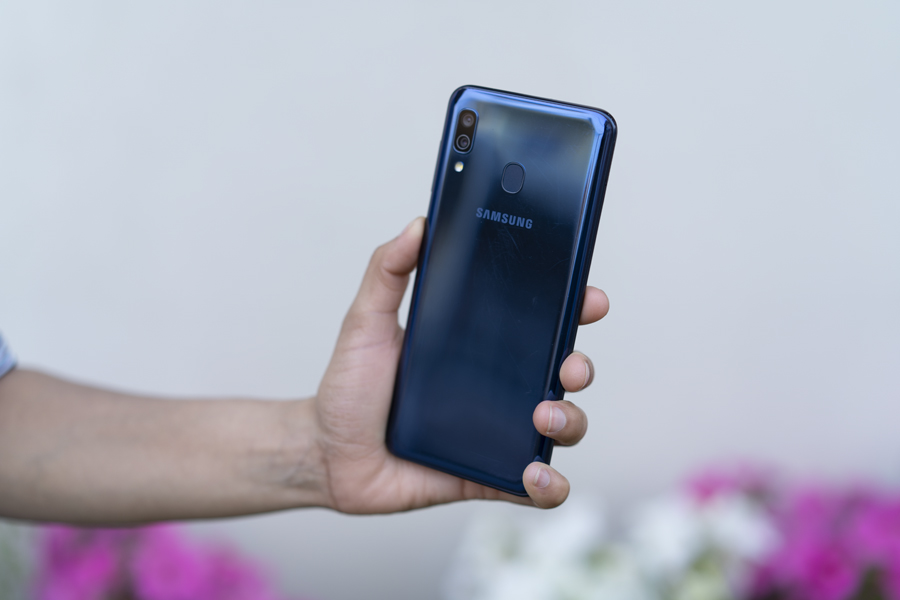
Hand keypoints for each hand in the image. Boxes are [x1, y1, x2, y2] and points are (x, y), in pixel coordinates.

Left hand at [312, 217, 609, 511]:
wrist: (327, 453)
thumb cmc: (350, 387)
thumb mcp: (365, 321)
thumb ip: (388, 270)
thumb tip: (419, 224)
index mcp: (479, 345)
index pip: (540, 322)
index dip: (574, 308)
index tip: (587, 298)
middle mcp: (498, 386)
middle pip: (564, 372)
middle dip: (580, 366)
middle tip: (567, 365)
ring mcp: (498, 432)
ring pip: (562, 426)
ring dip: (569, 420)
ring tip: (542, 416)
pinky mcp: (489, 476)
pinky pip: (535, 488)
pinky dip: (548, 486)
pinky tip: (534, 476)